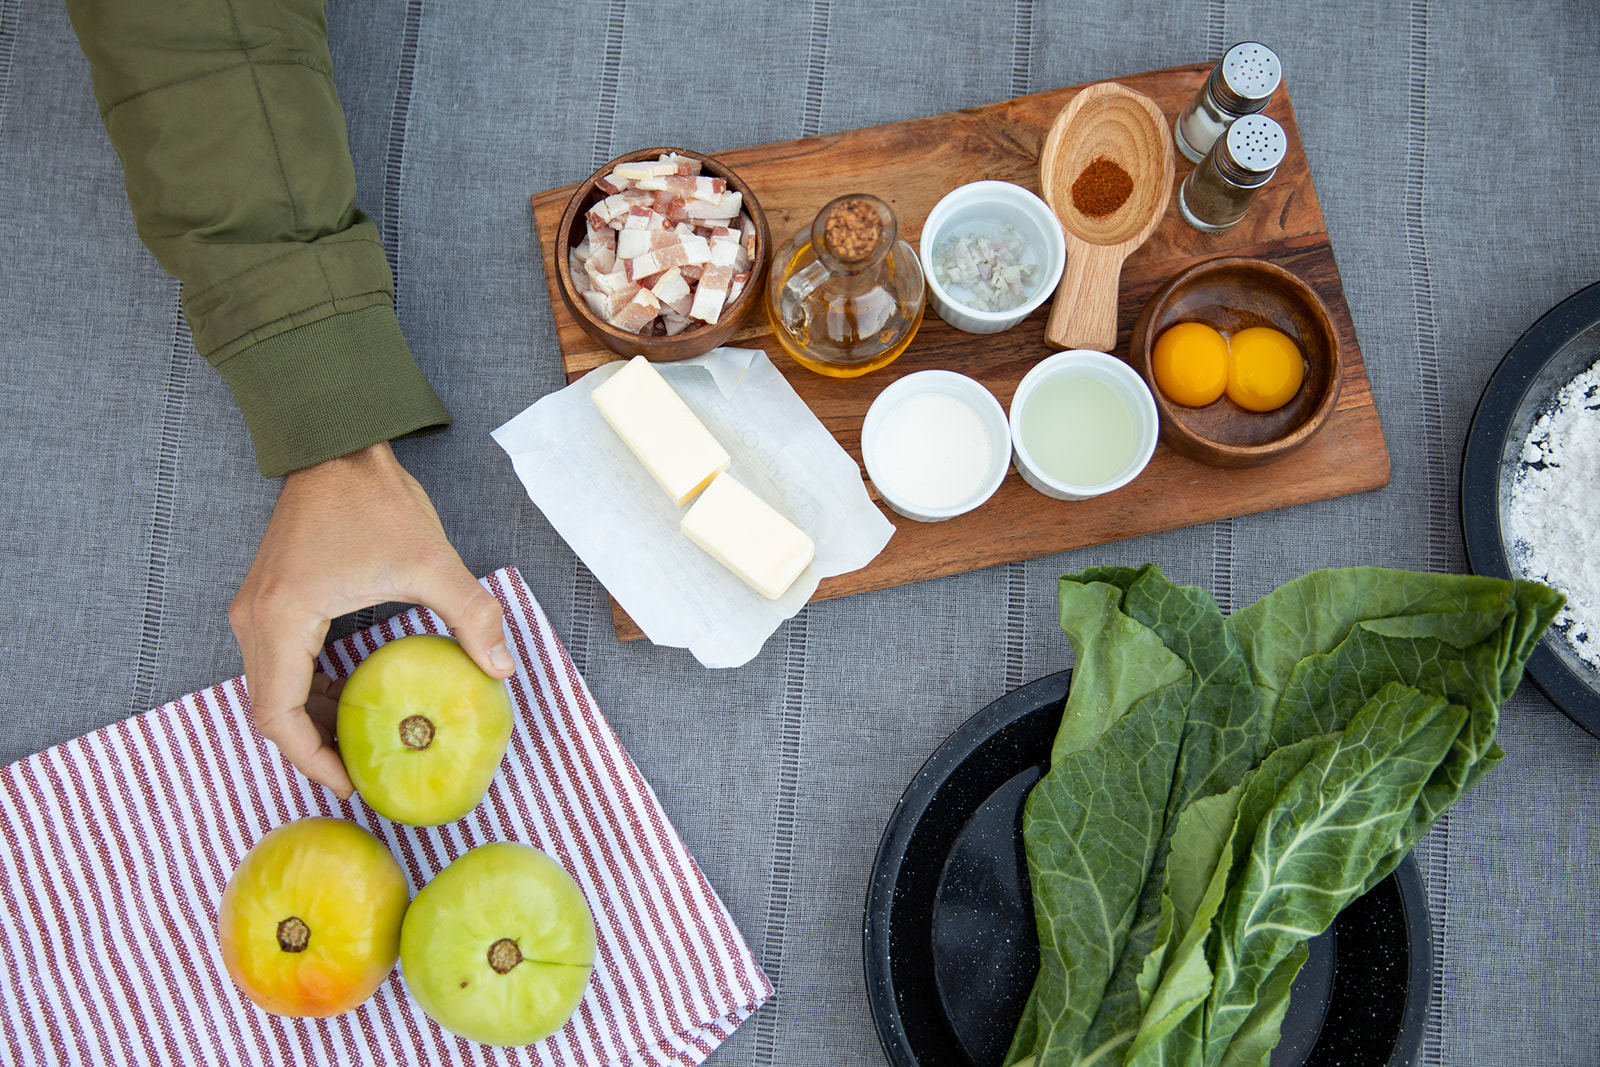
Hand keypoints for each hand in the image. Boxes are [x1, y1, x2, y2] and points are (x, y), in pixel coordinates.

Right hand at [229, 442, 514, 797]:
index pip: (278, 716)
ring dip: (310, 719)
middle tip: (361, 773)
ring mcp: (254, 608)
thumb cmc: (376, 499)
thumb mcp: (433, 561)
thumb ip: (471, 615)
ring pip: (271, 688)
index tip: (350, 784)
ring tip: (359, 743)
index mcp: (283, 619)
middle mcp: (254, 620)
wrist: (337, 445)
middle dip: (312, 748)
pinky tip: (351, 697)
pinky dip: (308, 688)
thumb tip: (502, 669)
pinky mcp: (267, 599)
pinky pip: (278, 662)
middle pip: (269, 710)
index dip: (311, 760)